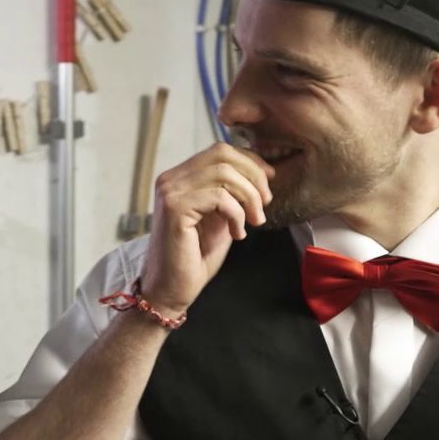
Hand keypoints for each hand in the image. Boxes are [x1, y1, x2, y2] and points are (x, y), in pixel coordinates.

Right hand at [138, 144, 274, 314]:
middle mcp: (171, 179)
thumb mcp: (221, 216)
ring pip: (224, 173)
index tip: (268, 185)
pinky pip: (219, 197)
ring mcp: (170, 191)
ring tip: (253, 221)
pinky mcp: (174, 208)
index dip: (250, 163)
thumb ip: (232, 193)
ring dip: (248, 197)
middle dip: (253, 177)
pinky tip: (237, 233)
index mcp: (180, 177)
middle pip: (223, 154)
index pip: (220, 151)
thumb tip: (261, 173)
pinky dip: (236, 214)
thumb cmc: (196, 257)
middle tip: (263, 205)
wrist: (172, 289)